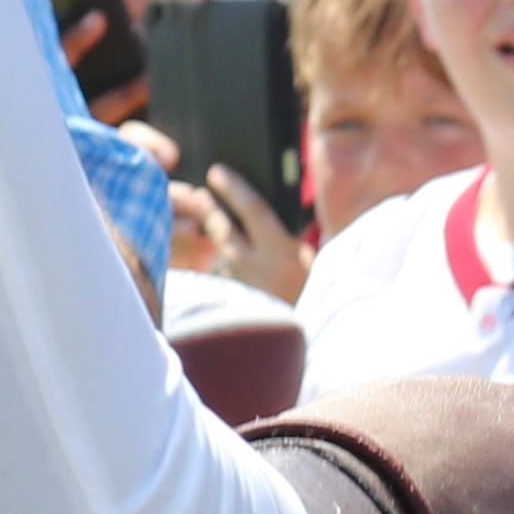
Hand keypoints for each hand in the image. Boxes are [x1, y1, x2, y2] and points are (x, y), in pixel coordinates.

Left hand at [186, 163, 307, 303]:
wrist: (313, 341)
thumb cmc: (316, 296)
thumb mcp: (312, 263)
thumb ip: (291, 240)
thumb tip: (264, 211)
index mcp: (284, 256)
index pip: (254, 212)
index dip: (234, 189)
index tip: (216, 172)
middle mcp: (259, 272)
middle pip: (225, 232)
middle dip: (209, 210)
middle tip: (196, 192)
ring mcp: (244, 291)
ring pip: (222, 255)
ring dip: (212, 234)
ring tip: (203, 215)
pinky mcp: (235, 305)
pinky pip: (223, 276)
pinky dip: (220, 261)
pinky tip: (218, 252)